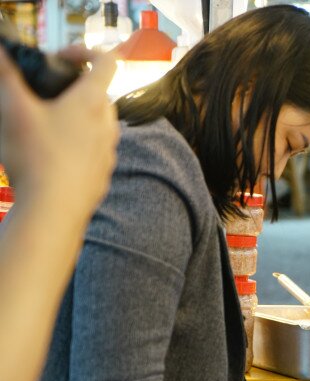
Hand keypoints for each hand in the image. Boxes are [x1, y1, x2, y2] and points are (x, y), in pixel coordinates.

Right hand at [0, 46, 117, 220]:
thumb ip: (6, 75)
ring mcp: (109, 152)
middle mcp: (108, 125)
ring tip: (46, 124)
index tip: (61, 56)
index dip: (85, 50)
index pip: (107, 60)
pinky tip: (52, 155)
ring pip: (99, 124)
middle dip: (76, 87)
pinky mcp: (103, 175)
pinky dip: (78, 145)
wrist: (54, 211)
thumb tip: (0, 50)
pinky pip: (94, 151)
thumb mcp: (13, 109)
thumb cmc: (35, 157)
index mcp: (92, 102)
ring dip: (77, 117)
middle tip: (47, 91)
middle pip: (101, 94)